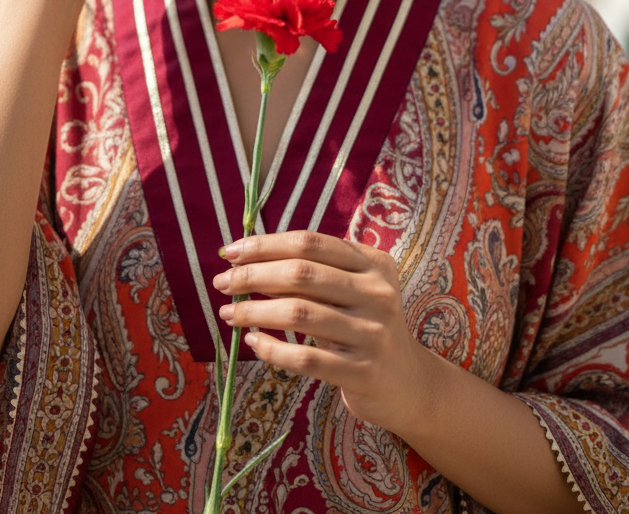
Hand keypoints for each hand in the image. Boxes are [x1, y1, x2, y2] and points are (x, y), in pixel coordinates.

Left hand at [212, 230, 431, 436]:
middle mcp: (377, 293)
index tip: (231, 252)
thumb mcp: (352, 290)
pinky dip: (272, 348)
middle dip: (253, 275)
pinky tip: (252, 342)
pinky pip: (305, 358)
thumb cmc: (364, 326)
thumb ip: (314, 272)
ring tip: (228, 313)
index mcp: (374, 263)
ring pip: (299, 313)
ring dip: (254, 311)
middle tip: (221, 283)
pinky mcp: (362, 372)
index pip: (310, 243)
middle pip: (302, 273)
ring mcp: (373, 333)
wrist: (407, 384)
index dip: (266, 244)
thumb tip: (247, 260)